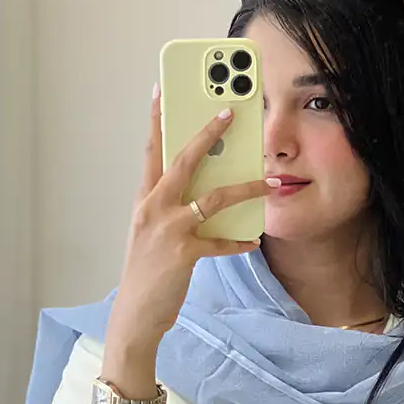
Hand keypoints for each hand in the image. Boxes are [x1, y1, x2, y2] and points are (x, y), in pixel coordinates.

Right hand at [111, 86, 277, 346]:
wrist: (135, 315)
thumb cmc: (147, 274)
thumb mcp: (152, 233)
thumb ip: (171, 209)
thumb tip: (205, 190)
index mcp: (144, 199)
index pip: (150, 150)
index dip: (156, 118)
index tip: (162, 89)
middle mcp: (153, 208)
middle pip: (184, 159)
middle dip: (208, 133)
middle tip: (229, 112)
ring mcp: (168, 230)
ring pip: (213, 197)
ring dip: (245, 188)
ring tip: (268, 181)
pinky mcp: (184, 253)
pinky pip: (220, 241)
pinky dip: (239, 240)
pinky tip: (253, 240)